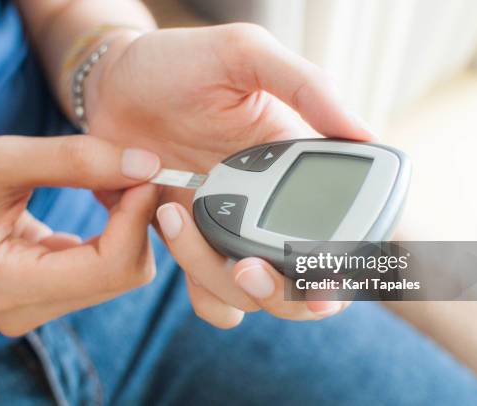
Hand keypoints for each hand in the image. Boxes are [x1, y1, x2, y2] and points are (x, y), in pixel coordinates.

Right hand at [0, 135, 160, 335]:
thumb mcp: (1, 157)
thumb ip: (75, 160)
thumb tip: (148, 165)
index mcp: (7, 284)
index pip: (110, 266)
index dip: (137, 218)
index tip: (145, 172)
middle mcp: (25, 310)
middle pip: (123, 274)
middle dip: (137, 220)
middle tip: (131, 170)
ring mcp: (36, 308)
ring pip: (120, 272)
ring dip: (128, 224)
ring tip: (110, 181)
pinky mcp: (46, 295)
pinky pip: (105, 268)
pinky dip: (115, 231)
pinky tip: (101, 198)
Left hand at [86, 23, 367, 326]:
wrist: (112, 86)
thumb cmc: (178, 64)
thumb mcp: (245, 55)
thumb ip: (307, 86)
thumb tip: (364, 134)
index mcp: (295, 171)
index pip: (339, 233)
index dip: (341, 269)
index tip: (324, 277)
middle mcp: (269, 209)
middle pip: (299, 286)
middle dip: (282, 292)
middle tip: (248, 267)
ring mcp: (230, 231)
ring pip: (249, 296)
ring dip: (221, 281)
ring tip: (176, 214)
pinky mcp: (191, 245)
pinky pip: (208, 295)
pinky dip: (197, 285)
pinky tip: (171, 226)